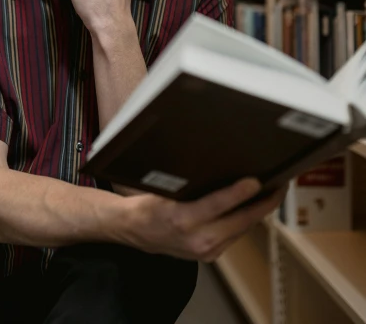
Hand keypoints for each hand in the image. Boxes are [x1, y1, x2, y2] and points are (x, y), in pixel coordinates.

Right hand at [119, 179, 284, 261]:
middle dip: (265, 203)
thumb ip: (189, 180)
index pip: (217, 204)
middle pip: (240, 221)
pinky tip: (255, 207)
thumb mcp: (163, 187)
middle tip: (281, 184)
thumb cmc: (149, 204)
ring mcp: (206, 251)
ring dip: (259, 212)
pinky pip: (235, 235)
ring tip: (274, 192)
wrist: (136, 232)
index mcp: (182, 218)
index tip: (256, 180)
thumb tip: (215, 162)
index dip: (239, 192)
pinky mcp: (211, 255)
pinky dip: (247, 220)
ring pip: (242, 229)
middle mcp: (197, 238)